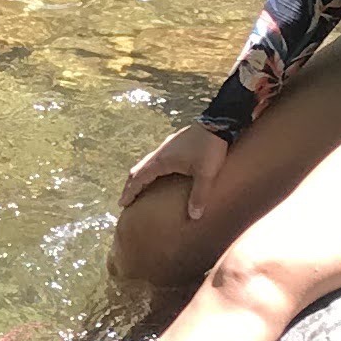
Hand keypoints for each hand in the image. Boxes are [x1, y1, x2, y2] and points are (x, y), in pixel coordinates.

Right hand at [122, 118, 239, 224]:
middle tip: (126, 199)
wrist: (218, 123)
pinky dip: (150, 170)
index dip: (129, 192)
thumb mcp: (206, 174)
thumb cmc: (210, 148)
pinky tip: (159, 174)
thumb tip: (194, 216)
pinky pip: (155, 159)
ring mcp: (166, 147)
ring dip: (140, 176)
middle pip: (138, 170)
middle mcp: (159, 153)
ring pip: (146, 163)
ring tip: (140, 188)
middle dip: (130, 185)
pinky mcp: (174, 144)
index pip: (138, 178)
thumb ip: (199, 195)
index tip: (122, 204)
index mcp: (161, 161)